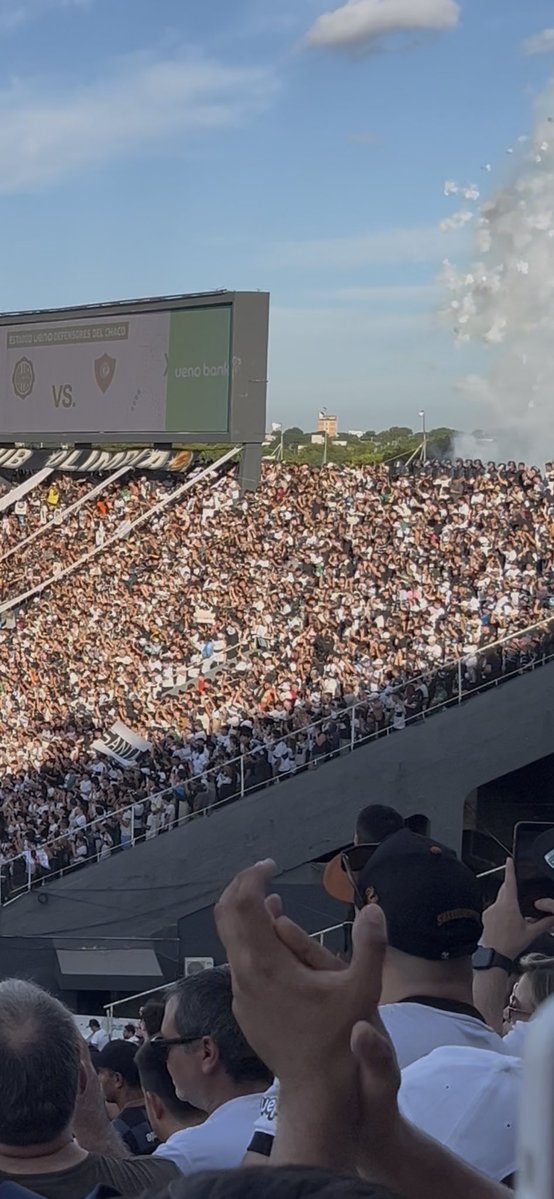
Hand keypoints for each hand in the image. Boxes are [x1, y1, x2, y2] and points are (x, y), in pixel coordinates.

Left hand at [215, 860, 396, 1171]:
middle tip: (264, 872)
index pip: (244, 904)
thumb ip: (371, 946)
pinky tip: (276, 945)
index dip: (253, 877)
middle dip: (241, 887)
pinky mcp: (244, 1009)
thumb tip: (374, 908)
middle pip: (226, 916)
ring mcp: (241, 994)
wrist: (317, 1090)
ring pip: (231, 942)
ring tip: (273, 902)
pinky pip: (240, 964)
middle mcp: (244, 975)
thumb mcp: (363, 990)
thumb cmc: (339, 1039)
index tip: (272, 865)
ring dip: (247, 916)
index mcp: (266, 964)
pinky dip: (251, 942)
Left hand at [482, 857, 553, 958]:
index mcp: (509, 906)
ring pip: (499, 898)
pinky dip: (500, 909)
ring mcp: (490, 910)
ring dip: (506, 900)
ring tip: (515, 911)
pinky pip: (494, 907)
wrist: (495, 955)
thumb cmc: (511, 945)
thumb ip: (544, 923)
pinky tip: (506, 919)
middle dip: (510, 886)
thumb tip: (553, 917)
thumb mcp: (531, 933)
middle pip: (504, 889)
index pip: (509, 883)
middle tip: (518, 887)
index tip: (509, 860)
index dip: (510, 870)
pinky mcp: (486, 916)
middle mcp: (497, 905)